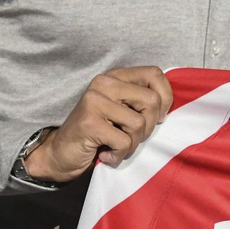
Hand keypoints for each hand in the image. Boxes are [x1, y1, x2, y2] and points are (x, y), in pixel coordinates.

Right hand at [23, 67, 172, 182]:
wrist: (62, 153)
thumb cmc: (100, 134)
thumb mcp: (123, 111)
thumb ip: (142, 101)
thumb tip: (167, 106)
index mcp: (115, 76)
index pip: (155, 74)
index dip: (165, 98)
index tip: (157, 117)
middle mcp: (104, 83)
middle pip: (152, 101)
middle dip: (149, 127)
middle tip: (131, 137)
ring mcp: (94, 101)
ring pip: (139, 123)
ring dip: (133, 143)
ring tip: (116, 145)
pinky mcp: (89, 122)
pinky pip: (124, 141)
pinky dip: (119, 154)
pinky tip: (106, 154)